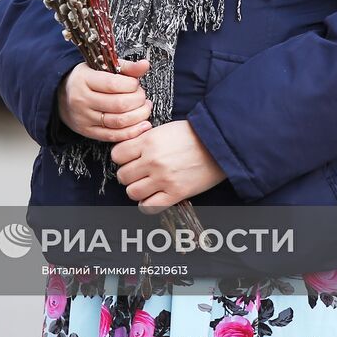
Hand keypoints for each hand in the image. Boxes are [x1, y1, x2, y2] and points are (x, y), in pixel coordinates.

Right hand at [57, 57, 153, 141]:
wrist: (60, 95)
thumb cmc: (86, 78)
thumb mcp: (102, 67)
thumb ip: (126, 67)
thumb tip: (145, 65)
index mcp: (84, 79)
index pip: (113, 84)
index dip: (132, 85)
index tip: (136, 83)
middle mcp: (81, 100)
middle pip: (118, 104)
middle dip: (138, 101)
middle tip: (142, 96)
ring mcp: (84, 118)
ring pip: (118, 122)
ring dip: (139, 116)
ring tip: (145, 108)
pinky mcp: (87, 132)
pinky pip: (113, 136)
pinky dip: (132, 132)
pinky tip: (142, 125)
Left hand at [110, 119, 226, 209]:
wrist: (219, 144)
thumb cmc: (193, 134)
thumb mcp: (164, 129)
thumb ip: (145, 140)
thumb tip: (128, 151)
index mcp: (149, 141)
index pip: (117, 155)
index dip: (122, 158)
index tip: (129, 159)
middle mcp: (153, 160)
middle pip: (123, 176)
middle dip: (129, 175)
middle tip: (139, 173)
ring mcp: (164, 179)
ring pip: (132, 193)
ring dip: (137, 190)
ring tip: (147, 185)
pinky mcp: (176, 194)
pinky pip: (149, 207)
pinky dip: (147, 205)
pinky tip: (153, 197)